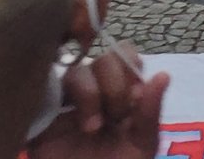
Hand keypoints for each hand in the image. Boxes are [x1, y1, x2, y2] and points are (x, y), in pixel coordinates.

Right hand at [31, 45, 168, 158]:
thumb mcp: (140, 148)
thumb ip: (149, 115)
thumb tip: (163, 75)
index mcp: (119, 95)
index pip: (124, 56)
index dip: (130, 67)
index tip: (136, 97)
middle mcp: (93, 93)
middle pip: (103, 59)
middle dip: (114, 85)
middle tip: (116, 118)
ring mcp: (65, 105)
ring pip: (76, 72)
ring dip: (90, 94)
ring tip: (92, 128)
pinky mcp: (40, 118)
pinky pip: (43, 91)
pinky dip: (55, 97)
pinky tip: (67, 120)